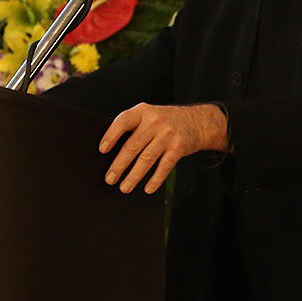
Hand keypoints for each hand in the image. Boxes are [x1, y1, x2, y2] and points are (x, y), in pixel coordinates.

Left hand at [100, 103, 228, 193]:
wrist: (199, 121)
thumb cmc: (167, 121)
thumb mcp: (150, 115)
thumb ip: (134, 126)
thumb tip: (111, 151)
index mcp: (143, 111)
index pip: (123, 121)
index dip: (111, 135)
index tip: (102, 150)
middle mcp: (155, 121)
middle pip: (133, 145)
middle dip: (119, 165)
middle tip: (110, 179)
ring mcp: (168, 134)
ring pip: (147, 159)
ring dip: (134, 176)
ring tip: (124, 187)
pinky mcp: (179, 147)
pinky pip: (164, 166)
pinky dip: (155, 180)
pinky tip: (148, 189)